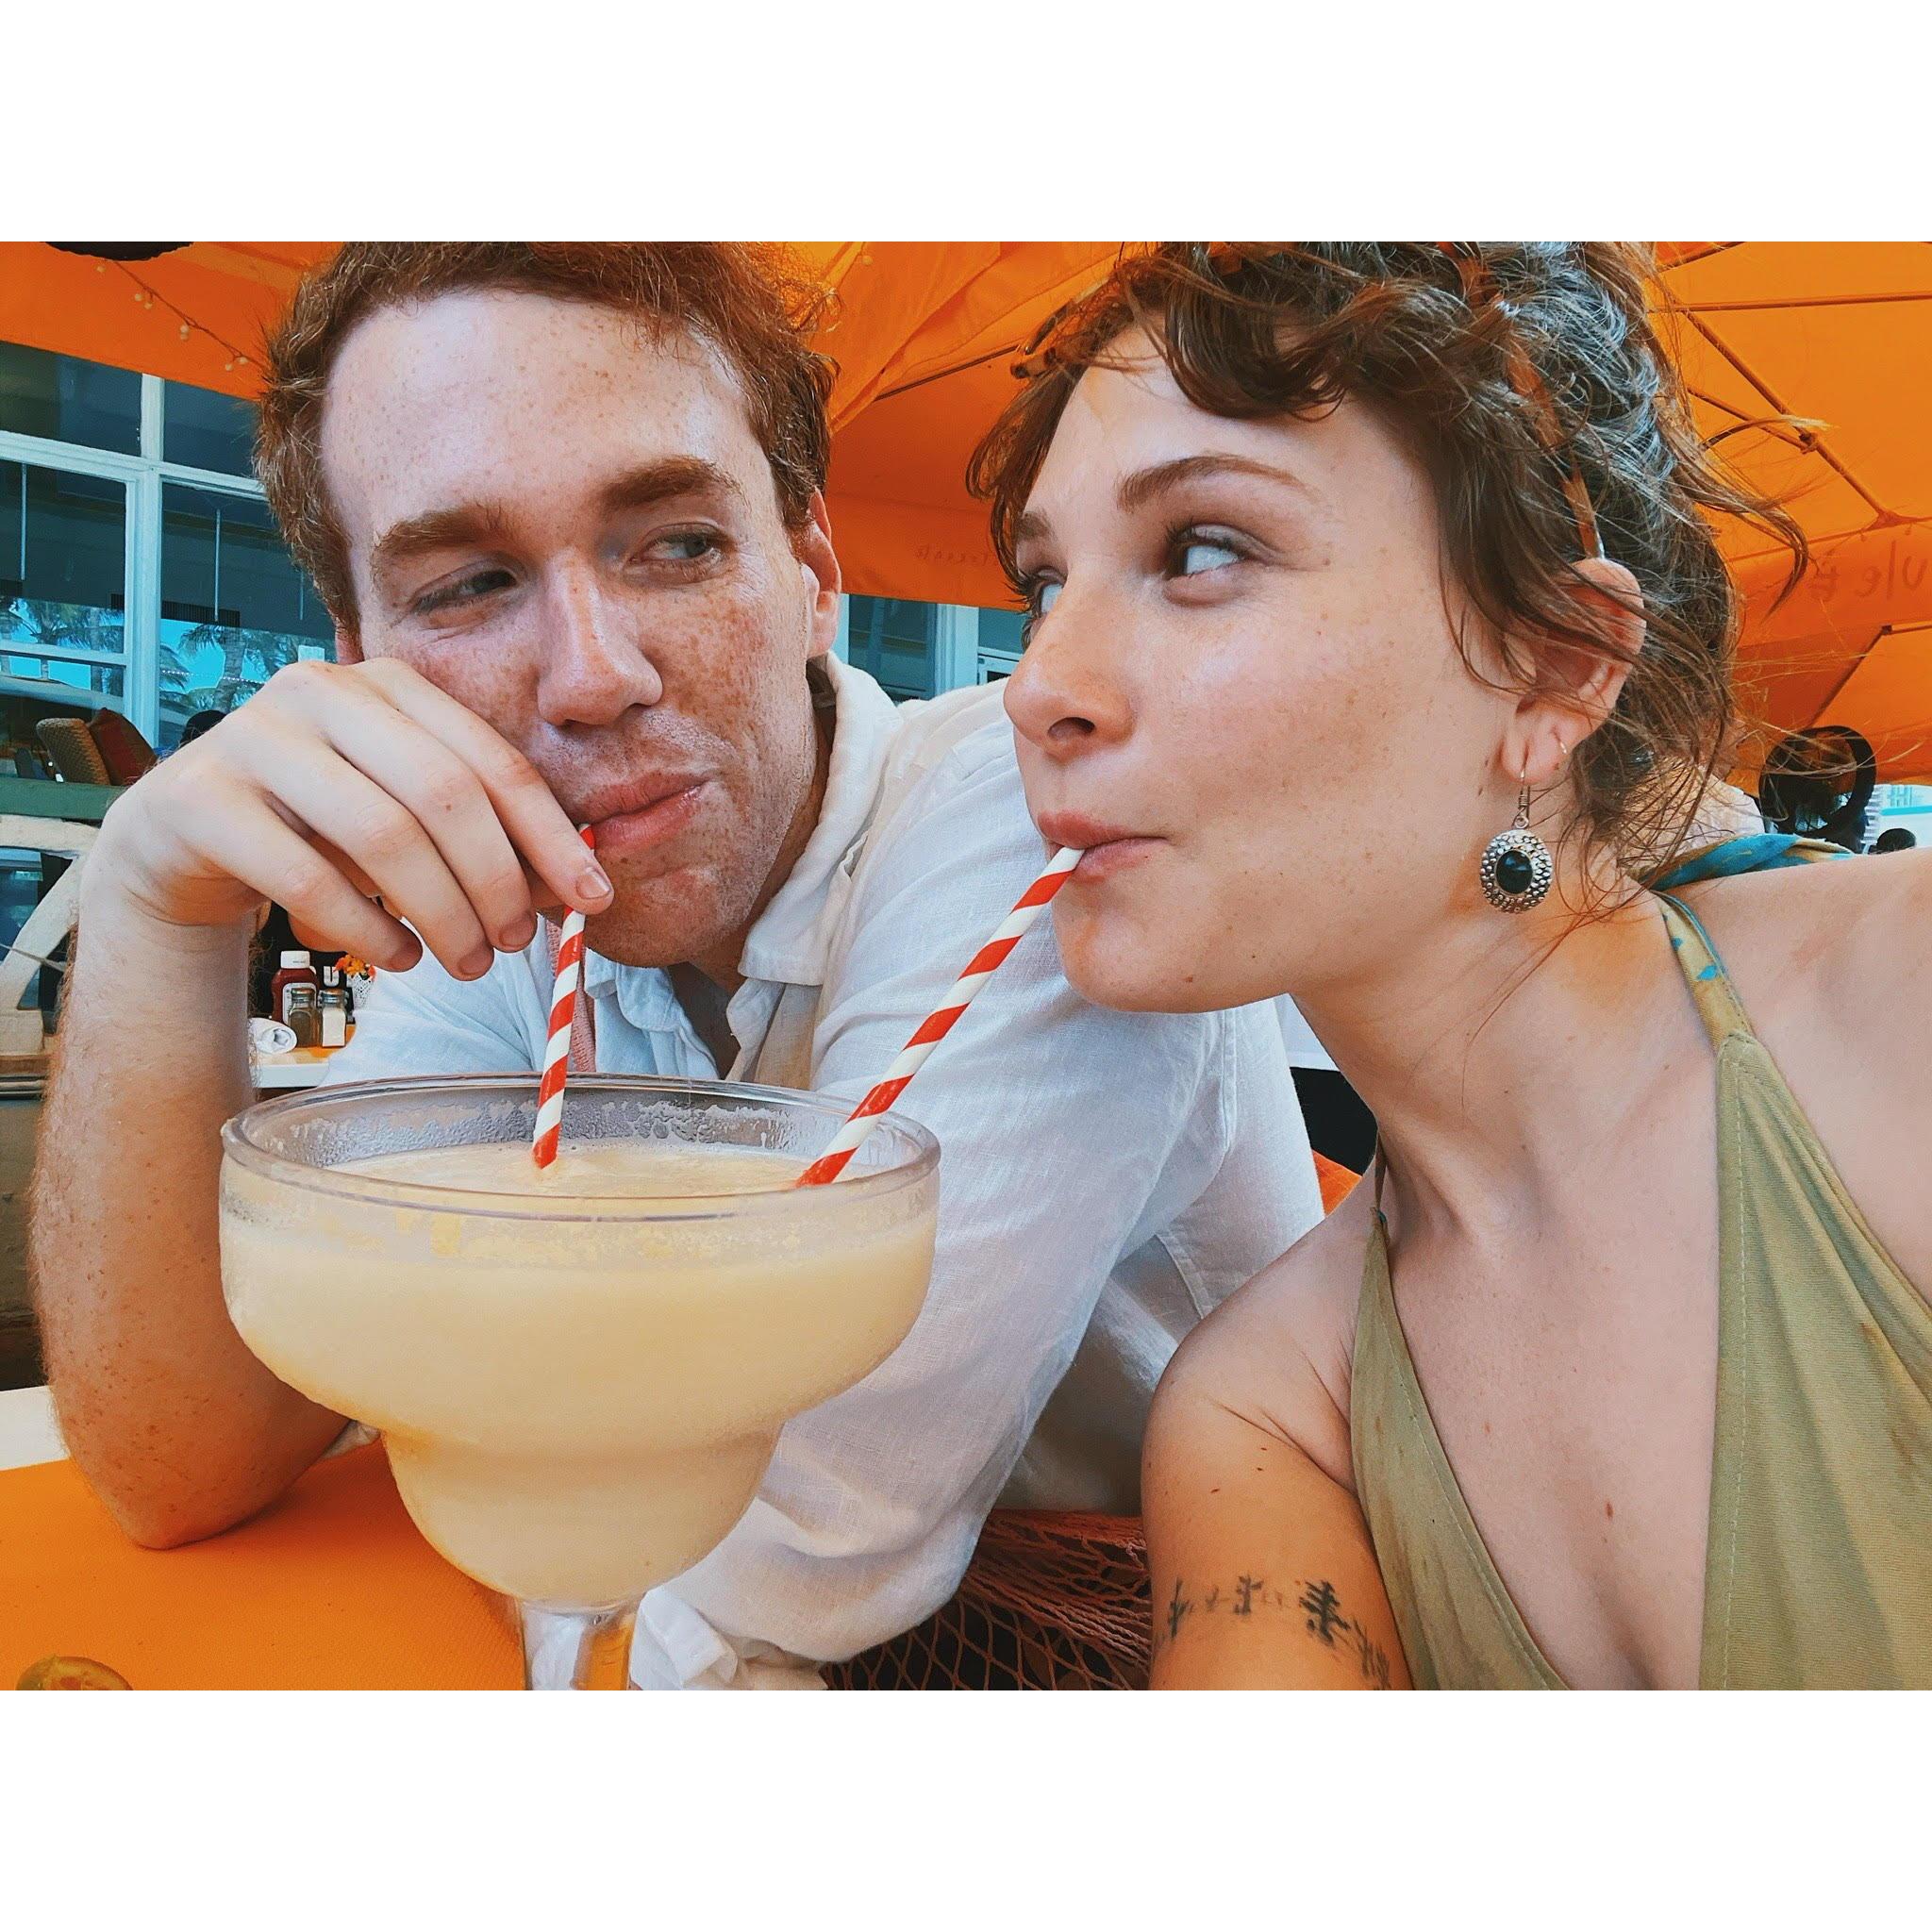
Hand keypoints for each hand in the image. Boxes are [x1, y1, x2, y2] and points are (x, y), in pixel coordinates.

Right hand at [91, 659, 611, 977]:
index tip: (595, 899)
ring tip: (467, 963)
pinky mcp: (200, 798)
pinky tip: (401, 960)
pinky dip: (370, 932)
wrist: (184, 841)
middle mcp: (320, 692)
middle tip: (518, 944)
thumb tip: (577, 888)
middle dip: (496, 882)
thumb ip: (481, 836)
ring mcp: (253, 737)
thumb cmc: (319, 828)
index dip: (551, 836)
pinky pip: (308, 879)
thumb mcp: (405, 818)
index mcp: (387, 684)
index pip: (492, 762)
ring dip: (443, 914)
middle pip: (444, 795)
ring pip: (383, 837)